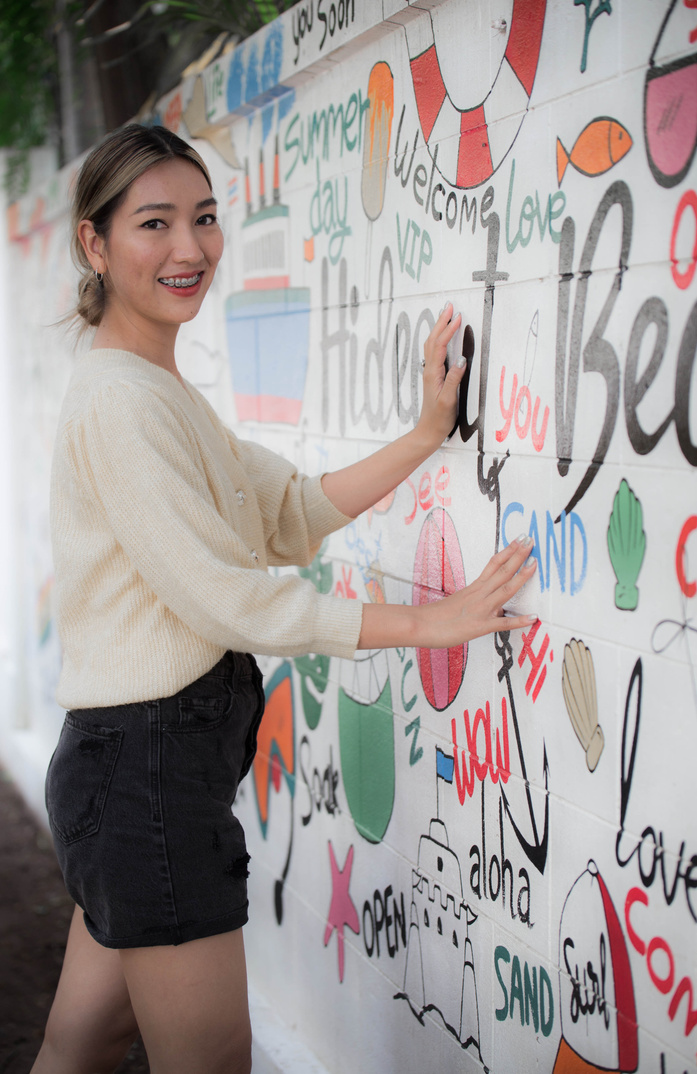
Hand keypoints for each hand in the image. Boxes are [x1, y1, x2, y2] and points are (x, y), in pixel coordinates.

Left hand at [415, 302, 464, 448]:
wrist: (428, 431)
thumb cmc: (439, 417)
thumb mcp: (449, 399)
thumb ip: (454, 379)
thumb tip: (461, 359)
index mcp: (433, 373)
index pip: (440, 345)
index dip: (448, 329)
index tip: (457, 316)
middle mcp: (430, 370)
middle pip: (433, 340)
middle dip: (441, 322)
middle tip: (449, 306)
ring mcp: (431, 373)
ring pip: (432, 344)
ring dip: (439, 328)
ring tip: (446, 315)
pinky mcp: (434, 377)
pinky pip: (434, 352)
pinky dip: (438, 339)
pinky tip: (442, 337)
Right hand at [415, 536, 537, 646]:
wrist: (418, 625)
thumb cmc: (434, 616)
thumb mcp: (456, 602)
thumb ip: (473, 600)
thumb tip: (486, 601)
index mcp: (473, 588)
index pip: (493, 564)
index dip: (508, 551)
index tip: (519, 540)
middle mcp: (479, 595)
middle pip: (502, 571)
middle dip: (518, 555)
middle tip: (531, 541)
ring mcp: (480, 610)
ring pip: (505, 590)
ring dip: (521, 577)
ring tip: (535, 563)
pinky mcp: (480, 627)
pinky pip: (502, 624)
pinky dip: (519, 621)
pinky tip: (533, 617)